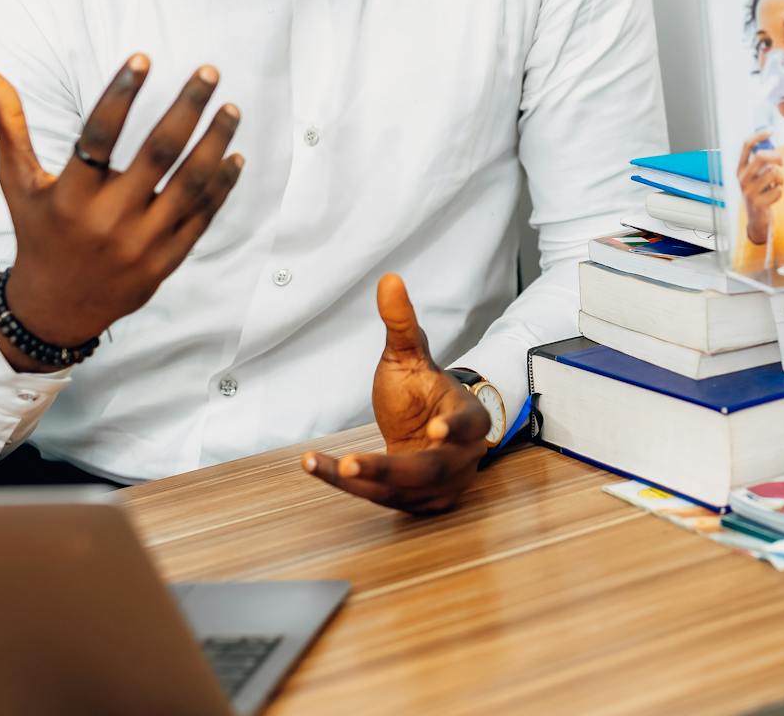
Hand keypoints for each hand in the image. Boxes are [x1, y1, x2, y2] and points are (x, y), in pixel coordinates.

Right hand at [0, 54, 243, 371]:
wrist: (57, 309)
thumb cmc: (38, 234)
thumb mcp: (19, 185)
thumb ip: (10, 129)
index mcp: (70, 197)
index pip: (99, 136)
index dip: (121, 94)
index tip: (143, 58)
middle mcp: (108, 220)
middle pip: (158, 153)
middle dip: (187, 107)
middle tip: (209, 73)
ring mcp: (142, 242)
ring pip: (190, 183)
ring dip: (215, 142)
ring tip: (231, 109)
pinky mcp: (167, 260)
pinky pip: (203, 216)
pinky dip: (221, 185)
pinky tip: (234, 154)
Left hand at [302, 274, 489, 515]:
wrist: (423, 431)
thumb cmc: (421, 392)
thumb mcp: (409, 356)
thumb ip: (401, 324)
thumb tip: (388, 280)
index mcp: (470, 420)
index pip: (468, 425)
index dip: (454, 428)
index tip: (436, 429)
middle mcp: (459, 459)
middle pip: (427, 470)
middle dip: (387, 468)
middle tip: (351, 463)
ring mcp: (438, 487)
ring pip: (397, 490)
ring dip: (357, 481)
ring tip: (319, 464)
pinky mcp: (413, 504)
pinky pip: (377, 497)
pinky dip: (342, 484)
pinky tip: (313, 465)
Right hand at [737, 131, 783, 245]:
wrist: (757, 218)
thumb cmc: (760, 192)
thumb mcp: (756, 175)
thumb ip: (761, 160)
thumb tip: (770, 137)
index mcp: (740, 169)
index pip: (746, 145)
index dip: (759, 135)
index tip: (771, 130)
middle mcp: (741, 178)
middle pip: (760, 156)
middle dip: (776, 156)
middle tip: (782, 162)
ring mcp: (748, 191)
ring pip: (773, 173)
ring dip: (781, 178)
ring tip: (776, 184)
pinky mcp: (758, 203)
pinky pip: (778, 190)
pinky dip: (780, 192)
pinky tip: (774, 197)